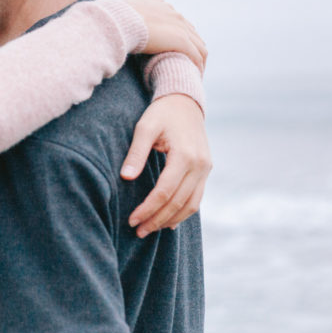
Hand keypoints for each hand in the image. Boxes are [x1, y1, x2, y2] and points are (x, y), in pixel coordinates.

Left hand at [121, 94, 210, 237]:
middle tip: (138, 230)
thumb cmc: (161, 113)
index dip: (148, 208)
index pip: (164, 191)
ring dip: (171, 220)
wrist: (185, 102)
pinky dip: (184, 211)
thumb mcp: (144, 127)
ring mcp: (206, 169)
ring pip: (191, 205)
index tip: (132, 219)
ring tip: (150, 228)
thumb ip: (136, 153)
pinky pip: (197, 198)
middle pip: (178, 202)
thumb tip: (126, 177)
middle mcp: (200, 165)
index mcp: (185, 155)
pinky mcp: (206, 170)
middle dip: (157, 219)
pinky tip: (169, 221)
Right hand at [124, 0, 206, 71]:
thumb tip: (116, 23)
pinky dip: (197, 67)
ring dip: (199, 61)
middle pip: (193, 34)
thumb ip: (127, 19)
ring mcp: (180, 27)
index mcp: (162, 7)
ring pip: (199, 46)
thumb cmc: (116, 20)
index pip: (179, 22)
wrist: (120, 21)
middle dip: (194, 50)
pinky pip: (196, 56)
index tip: (176, 51)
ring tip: (194, 75)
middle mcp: (174, 15)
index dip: (181, 37)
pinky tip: (194, 77)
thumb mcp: (123, 16)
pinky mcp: (181, 40)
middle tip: (189, 66)